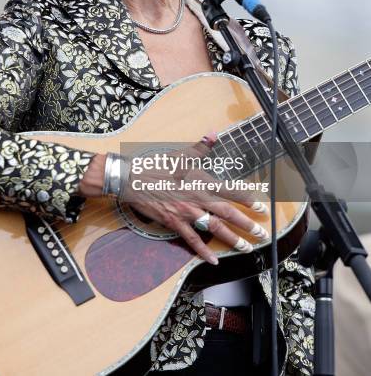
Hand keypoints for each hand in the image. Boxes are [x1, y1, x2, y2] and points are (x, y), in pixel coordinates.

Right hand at [122, 133, 268, 264]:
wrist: (133, 179)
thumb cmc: (157, 166)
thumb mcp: (181, 155)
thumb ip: (201, 147)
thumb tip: (213, 134)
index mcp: (201, 180)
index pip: (230, 191)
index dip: (248, 200)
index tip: (261, 207)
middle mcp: (197, 197)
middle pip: (228, 213)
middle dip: (247, 224)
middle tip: (261, 233)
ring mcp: (186, 212)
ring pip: (214, 229)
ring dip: (232, 239)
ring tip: (246, 248)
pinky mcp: (174, 222)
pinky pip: (192, 240)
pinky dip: (203, 252)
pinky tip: (214, 260)